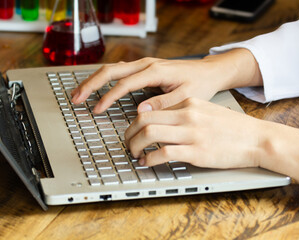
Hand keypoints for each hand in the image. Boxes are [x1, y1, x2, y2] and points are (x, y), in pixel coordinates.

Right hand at [71, 49, 261, 113]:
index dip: (108, 97)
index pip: (124, 84)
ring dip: (94, 80)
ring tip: (80, 93)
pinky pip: (120, 71)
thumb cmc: (199, 83)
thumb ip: (163, 103)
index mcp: (155, 71)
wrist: (208, 71)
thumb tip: (141, 111)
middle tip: (76, 98)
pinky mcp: (145, 68)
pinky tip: (98, 87)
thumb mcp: (186, 96)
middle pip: (111, 70)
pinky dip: (106, 79)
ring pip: (113, 68)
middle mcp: (147, 64)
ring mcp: (144, 65)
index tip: (96, 109)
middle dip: (91, 84)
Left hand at [125, 97, 262, 168]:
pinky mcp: (197, 152)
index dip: (135, 122)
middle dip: (129, 133)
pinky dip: (150, 159)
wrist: (256, 138)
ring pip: (149, 134)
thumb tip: (163, 122)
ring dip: (135, 146)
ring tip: (134, 154)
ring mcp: (192, 133)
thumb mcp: (207, 110)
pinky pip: (164, 153)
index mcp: (189, 103)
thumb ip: (184, 113)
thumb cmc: (233, 127)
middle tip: (127, 143)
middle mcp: (187, 115)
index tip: (132, 131)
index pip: (151, 108)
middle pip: (144, 119)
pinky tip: (147, 162)